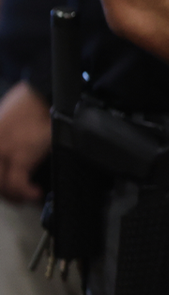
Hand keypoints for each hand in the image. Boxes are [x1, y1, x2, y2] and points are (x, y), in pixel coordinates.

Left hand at [0, 81, 51, 202]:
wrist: (40, 98)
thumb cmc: (24, 111)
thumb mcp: (3, 128)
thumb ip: (2, 145)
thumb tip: (9, 163)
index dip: (1, 184)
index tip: (8, 187)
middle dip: (5, 192)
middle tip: (15, 195)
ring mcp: (3, 151)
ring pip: (1, 185)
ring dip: (14, 195)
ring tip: (25, 196)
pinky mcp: (21, 156)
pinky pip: (18, 184)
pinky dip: (26, 193)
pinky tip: (35, 192)